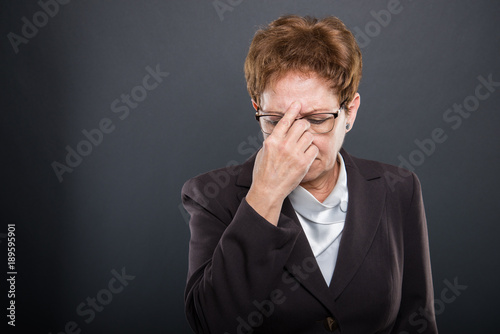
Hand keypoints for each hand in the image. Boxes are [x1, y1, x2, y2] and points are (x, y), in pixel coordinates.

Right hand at [246, 101, 318, 224]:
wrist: (268, 191)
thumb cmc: (263, 172)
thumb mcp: (263, 152)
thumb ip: (273, 140)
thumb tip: (282, 131)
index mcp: (272, 141)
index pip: (285, 120)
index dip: (293, 110)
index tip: (298, 104)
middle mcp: (284, 145)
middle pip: (301, 125)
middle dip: (304, 125)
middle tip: (303, 129)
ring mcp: (294, 155)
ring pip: (309, 136)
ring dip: (308, 138)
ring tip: (303, 145)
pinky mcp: (303, 164)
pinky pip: (314, 149)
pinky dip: (311, 151)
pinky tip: (306, 155)